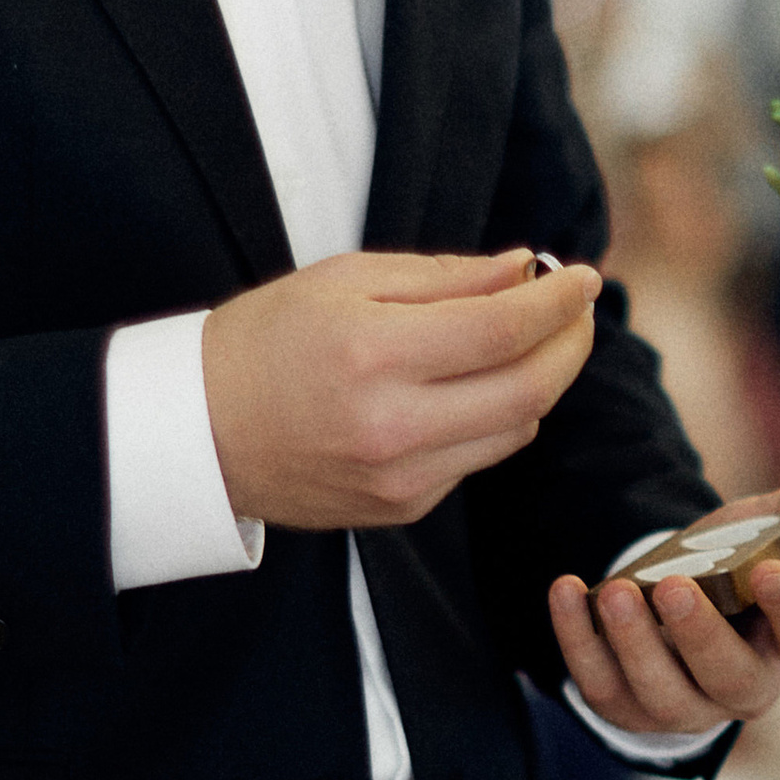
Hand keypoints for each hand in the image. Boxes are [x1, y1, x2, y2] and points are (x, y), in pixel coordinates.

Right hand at [203, 247, 600, 532]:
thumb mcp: (345, 279)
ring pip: (516, 428)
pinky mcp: (400, 509)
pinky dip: (497, 416)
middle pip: (530, 389)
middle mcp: (391, 426)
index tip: (582, 274)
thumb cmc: (268, 340)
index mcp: (373, 354)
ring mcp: (399, 478)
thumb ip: (445, 277)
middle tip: (577, 309)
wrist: (197, 432)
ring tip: (534, 339)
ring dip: (542, 381)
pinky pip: (478, 457)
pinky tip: (478, 385)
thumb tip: (526, 270)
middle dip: (570, 342)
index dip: (559, 300)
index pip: (504, 329)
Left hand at [549, 445, 779, 742]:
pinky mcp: (630, 709)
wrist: (687, 600)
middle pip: (731, 677)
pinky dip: (579, 642)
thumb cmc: (745, 565)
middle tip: (672, 586)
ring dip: (636, 645)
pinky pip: (602, 688)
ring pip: (665, 695)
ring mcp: (689, 706)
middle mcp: (748, 686)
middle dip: (700, 636)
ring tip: (616, 590)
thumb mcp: (778, 527)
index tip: (767, 571)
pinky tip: (568, 591)